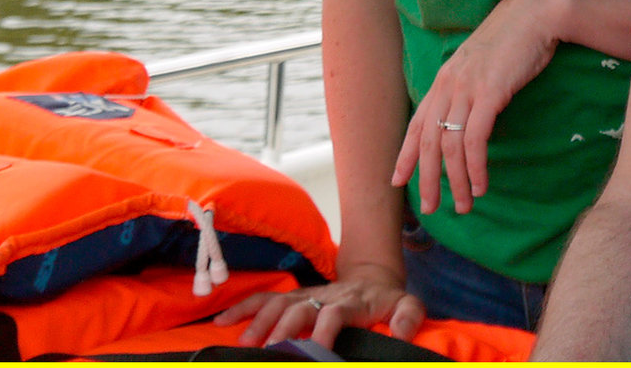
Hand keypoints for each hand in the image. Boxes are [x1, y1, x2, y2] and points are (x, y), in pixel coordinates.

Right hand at [212, 263, 424, 348]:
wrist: (372, 276)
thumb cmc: (386, 298)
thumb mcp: (406, 304)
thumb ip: (408, 317)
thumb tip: (401, 334)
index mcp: (350, 301)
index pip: (334, 315)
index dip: (324, 332)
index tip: (317, 354)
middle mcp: (323, 296)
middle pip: (299, 310)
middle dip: (283, 330)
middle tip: (270, 351)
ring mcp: (305, 295)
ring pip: (277, 304)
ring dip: (259, 322)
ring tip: (245, 343)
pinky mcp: (292, 297)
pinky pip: (265, 299)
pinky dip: (243, 308)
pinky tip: (222, 321)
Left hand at [392, 0, 563, 214]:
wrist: (535, 13)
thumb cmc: (514, 40)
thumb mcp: (482, 65)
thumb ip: (469, 88)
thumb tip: (467, 115)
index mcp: (444, 79)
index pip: (417, 124)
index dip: (404, 155)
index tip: (397, 180)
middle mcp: (448, 86)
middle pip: (427, 142)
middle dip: (427, 179)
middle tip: (430, 207)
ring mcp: (467, 89)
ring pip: (450, 146)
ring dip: (455, 180)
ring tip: (463, 205)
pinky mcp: (489, 93)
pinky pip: (475, 140)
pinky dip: (475, 167)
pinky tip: (480, 185)